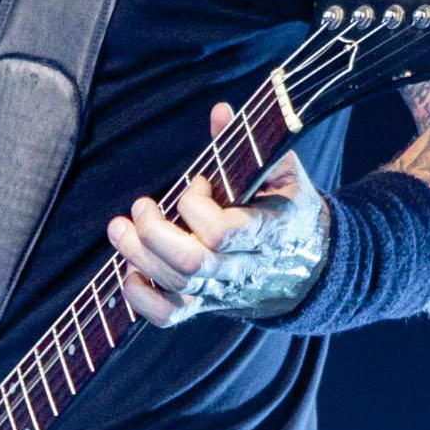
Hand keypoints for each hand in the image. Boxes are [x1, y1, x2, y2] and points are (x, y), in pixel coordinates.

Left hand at [107, 104, 332, 325]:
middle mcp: (245, 269)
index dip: (195, 206)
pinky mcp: (206, 305)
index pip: (222, 233)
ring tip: (120, 227)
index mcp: (269, 234)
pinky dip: (140, 299)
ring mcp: (223, 291)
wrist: (309, 265)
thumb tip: (219, 112)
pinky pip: (168, 316)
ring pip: (174, 284)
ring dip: (136, 254)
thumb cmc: (289, 209)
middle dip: (154, 232)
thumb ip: (250, 144)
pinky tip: (129, 271)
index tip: (195, 182)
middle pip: (191, 263)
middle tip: (142, 206)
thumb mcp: (283, 173)